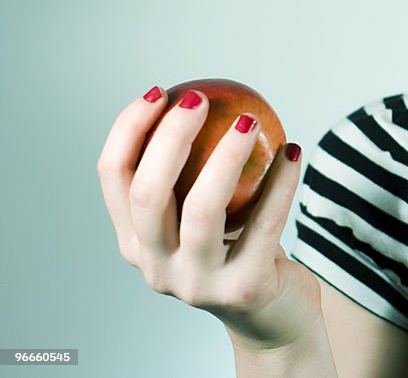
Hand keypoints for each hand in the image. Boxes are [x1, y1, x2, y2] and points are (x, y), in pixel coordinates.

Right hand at [97, 85, 322, 349]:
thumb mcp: (201, 216)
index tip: (160, 92)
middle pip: (147, 192)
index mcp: (134, 243)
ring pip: (201, 210)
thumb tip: (196, 94)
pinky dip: (281, 181)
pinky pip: (265, 222)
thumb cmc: (236, 250)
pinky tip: (294, 150)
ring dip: (226, 156)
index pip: (113, 177)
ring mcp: (196, 283)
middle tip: (200, 99)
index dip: (129, 129)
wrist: (272, 316)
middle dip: (169, 137)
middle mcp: (155, 267)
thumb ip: (189, 173)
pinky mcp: (243, 288)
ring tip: (251, 120)